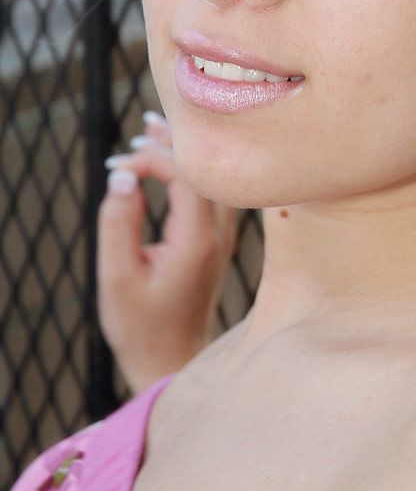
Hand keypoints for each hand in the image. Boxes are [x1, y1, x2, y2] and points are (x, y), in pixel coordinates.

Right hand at [97, 112, 237, 394]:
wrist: (171, 361)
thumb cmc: (140, 325)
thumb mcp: (117, 276)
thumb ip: (118, 223)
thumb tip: (123, 176)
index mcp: (198, 240)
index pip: (188, 176)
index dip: (153, 159)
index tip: (117, 168)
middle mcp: (220, 233)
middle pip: (207, 170)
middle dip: (172, 145)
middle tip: (136, 136)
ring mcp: (223, 236)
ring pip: (212, 178)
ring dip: (183, 154)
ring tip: (148, 129)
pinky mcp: (217, 239)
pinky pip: (210, 191)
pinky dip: (189, 171)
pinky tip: (165, 159)